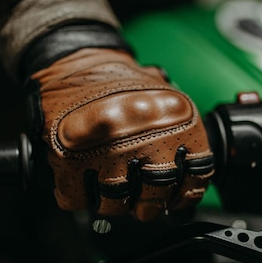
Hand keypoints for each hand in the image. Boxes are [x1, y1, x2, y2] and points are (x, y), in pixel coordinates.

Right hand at [30, 47, 213, 220]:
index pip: (194, 177)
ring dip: (111, 201)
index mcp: (173, 116)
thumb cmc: (117, 80)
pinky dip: (79, 194)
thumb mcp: (164, 94)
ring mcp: (102, 148)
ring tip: (108, 182)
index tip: (176, 194)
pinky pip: (77, 199)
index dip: (184, 192)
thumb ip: (181, 131)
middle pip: (154, 196)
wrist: (73, 59)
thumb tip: (191, 173)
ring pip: (115, 204)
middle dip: (147, 202)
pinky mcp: (67, 159)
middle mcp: (140, 134)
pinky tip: (84, 178)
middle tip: (139, 194)